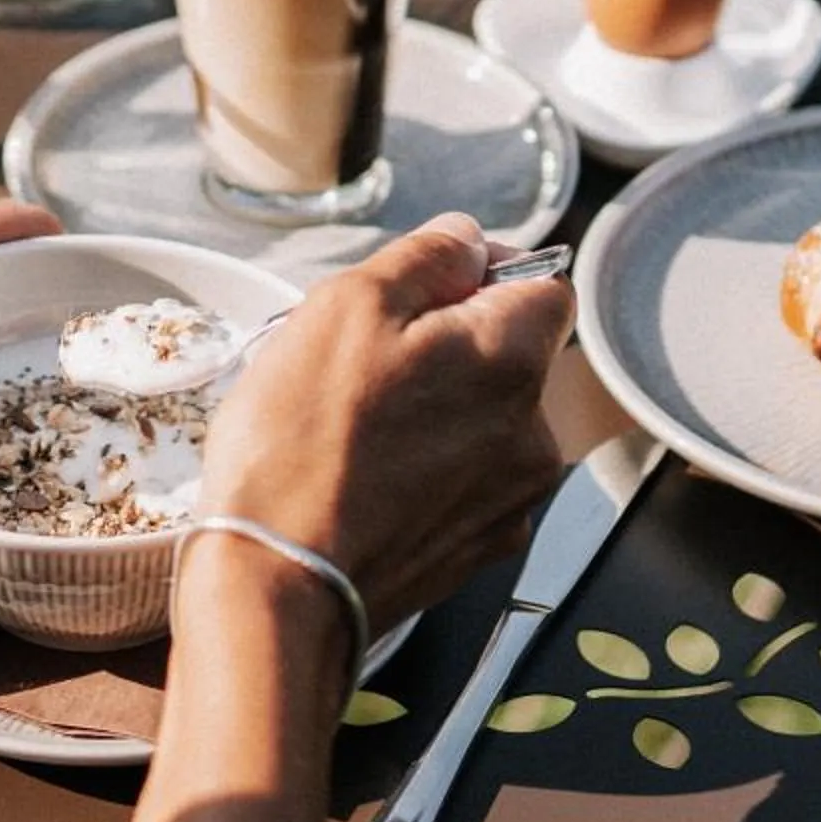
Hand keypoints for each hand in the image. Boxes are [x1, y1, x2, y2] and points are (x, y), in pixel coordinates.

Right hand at [190, 215, 572, 641]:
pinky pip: (465, 480)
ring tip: (354, 425)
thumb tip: (467, 240)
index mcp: (513, 359)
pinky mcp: (478, 549)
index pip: (544, 283)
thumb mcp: (347, 306)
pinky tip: (365, 476)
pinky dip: (427, 468)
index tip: (424, 287)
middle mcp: (534, 432)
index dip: (485, 272)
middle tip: (364, 360)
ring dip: (436, 408)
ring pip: (485, 420)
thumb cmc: (301, 441)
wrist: (276, 581)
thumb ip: (424, 259)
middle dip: (448, 345)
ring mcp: (511, 499)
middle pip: (511, 355)